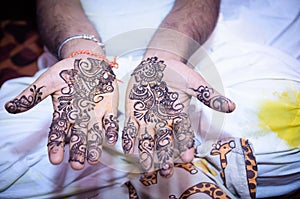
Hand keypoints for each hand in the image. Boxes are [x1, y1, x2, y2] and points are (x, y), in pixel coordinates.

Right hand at [5, 55, 118, 169]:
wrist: (88, 61)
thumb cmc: (66, 72)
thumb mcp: (48, 81)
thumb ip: (33, 95)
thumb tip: (9, 108)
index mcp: (63, 113)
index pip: (58, 132)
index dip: (56, 146)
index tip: (55, 159)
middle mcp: (79, 118)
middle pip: (77, 137)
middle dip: (77, 151)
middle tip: (77, 165)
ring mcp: (95, 115)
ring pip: (94, 134)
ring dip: (94, 146)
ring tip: (93, 160)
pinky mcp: (109, 109)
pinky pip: (111, 122)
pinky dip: (111, 130)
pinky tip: (112, 139)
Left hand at [122, 57, 234, 176]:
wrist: (158, 63)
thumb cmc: (179, 73)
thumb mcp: (195, 84)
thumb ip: (210, 96)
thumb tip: (232, 106)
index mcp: (179, 117)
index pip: (184, 135)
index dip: (186, 146)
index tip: (187, 158)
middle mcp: (164, 122)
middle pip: (165, 143)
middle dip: (166, 158)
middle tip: (166, 171)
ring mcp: (148, 119)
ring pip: (147, 139)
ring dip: (147, 153)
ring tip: (146, 166)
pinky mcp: (133, 113)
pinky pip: (130, 128)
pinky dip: (129, 138)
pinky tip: (128, 148)